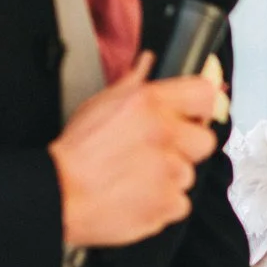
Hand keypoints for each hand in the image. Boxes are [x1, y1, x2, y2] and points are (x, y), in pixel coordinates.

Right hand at [48, 53, 220, 247]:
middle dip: (187, 148)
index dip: (201, 108)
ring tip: (138, 178)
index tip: (193, 117)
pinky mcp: (169, 203)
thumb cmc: (76, 152)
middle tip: (160, 153)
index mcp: (150, 103)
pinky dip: (163, 204)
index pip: (205, 94)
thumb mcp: (101, 103)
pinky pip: (180, 204)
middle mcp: (165, 133)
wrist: (60, 193)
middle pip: (205, 140)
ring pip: (189, 175)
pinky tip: (140, 197)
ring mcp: (169, 171)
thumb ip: (133, 82)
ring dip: (170, 178)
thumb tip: (147, 62)